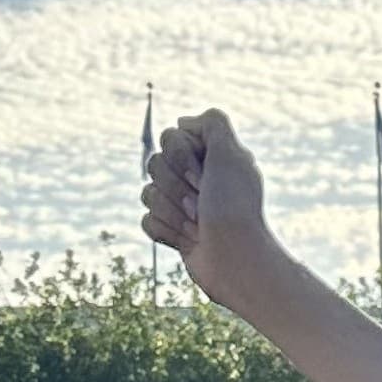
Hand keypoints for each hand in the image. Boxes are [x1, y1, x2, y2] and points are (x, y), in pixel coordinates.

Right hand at [142, 109, 283, 308]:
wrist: (235, 259)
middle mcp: (199, 177)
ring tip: (199, 224)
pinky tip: (189, 239)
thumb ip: (213, 123)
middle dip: (175, 186)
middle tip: (202, 203)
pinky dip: (166, 230)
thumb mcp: (231, 155)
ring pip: (147, 192)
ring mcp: (184, 203)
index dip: (180, 156)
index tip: (205, 175)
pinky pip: (146, 220)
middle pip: (155, 163)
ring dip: (172, 210)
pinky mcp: (173, 228)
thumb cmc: (234, 207)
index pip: (170, 136)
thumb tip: (184, 122)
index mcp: (214, 156)